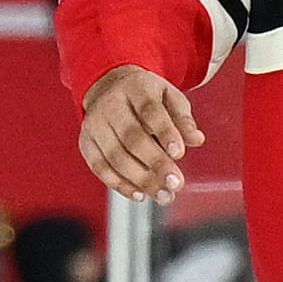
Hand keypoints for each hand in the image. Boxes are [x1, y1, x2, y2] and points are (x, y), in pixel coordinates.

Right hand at [79, 65, 197, 204]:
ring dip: (140, 180)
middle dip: (155, 163)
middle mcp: (110, 106)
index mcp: (136, 89)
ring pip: (114, 156)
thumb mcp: (170, 97)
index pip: (150, 111)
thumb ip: (183, 119)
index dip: (165, 133)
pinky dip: (119, 183)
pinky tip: (139, 194)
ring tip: (163, 195)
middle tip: (175, 183)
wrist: (108, 86)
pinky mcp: (86, 142)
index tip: (179, 153)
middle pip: (131, 137)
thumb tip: (196, 139)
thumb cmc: (146, 95)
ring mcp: (94, 125)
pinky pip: (99, 166)